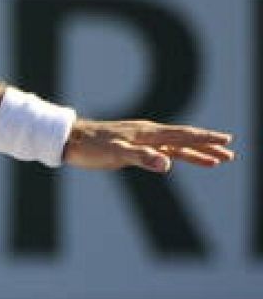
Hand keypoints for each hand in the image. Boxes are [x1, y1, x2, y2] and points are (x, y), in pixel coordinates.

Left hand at [64, 119, 234, 172]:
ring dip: (195, 153)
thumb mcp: (116, 154)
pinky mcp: (133, 147)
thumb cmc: (90, 147)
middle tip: (230, 154)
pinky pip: (161, 151)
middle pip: (185, 140)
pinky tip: (181, 160)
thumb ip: (142, 158)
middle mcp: (148, 134)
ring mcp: (142, 140)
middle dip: (208, 147)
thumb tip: (167, 165)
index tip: (226, 141)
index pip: (183, 136)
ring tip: (217, 160)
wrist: (69, 141)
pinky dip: (175, 155)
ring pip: (175, 147)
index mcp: (148, 134)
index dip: (205, 139)